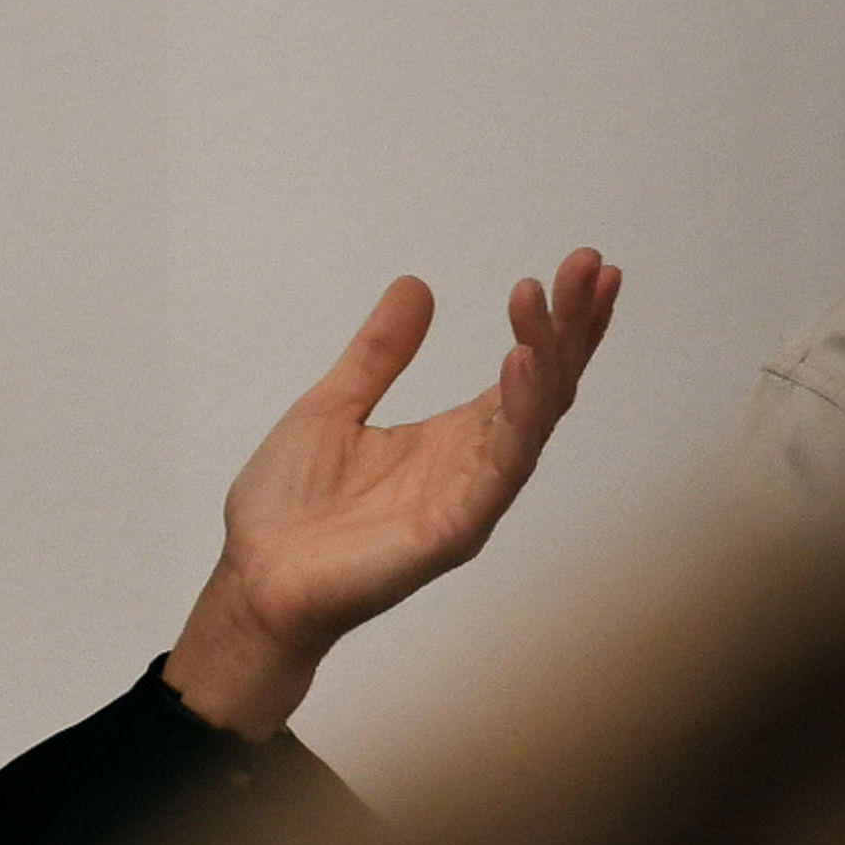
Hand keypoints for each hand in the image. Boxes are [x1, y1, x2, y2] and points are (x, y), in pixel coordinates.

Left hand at [163, 248, 621, 738]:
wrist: (252, 580)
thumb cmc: (289, 510)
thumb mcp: (334, 405)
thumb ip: (381, 353)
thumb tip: (416, 285)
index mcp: (453, 438)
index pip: (527, 372)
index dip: (558, 323)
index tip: (585, 266)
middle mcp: (474, 467)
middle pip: (545, 389)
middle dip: (572, 327)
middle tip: (591, 264)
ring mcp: (469, 500)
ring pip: (531, 422)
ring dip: (549, 358)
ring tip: (549, 298)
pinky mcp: (453, 532)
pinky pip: (499, 469)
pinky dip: (516, 414)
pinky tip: (521, 361)